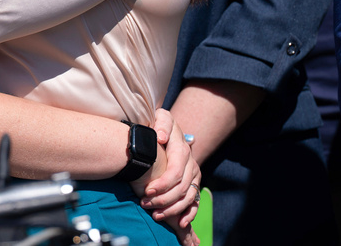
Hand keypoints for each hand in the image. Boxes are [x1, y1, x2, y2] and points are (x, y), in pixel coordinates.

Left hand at [133, 109, 200, 244]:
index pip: (175, 171)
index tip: (146, 191)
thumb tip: (162, 137)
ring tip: (155, 214)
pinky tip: (180, 223)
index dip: (162, 184)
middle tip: (145, 204)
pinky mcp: (194, 183)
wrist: (169, 129)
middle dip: (163, 199)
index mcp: (182, 150)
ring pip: (188, 197)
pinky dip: (189, 214)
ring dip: (172, 209)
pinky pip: (195, 202)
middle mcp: (191, 164)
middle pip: (181, 188)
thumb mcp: (161, 118)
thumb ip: (161, 124)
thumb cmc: (160, 125)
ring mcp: (194, 175)